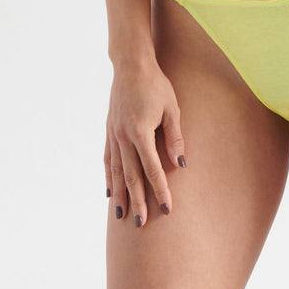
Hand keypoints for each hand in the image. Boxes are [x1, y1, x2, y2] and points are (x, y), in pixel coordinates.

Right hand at [104, 59, 186, 227]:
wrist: (130, 65)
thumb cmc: (156, 84)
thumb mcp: (172, 108)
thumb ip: (175, 137)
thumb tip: (181, 165)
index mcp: (140, 132)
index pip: (152, 169)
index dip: (160, 191)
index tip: (167, 209)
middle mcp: (123, 137)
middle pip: (131, 176)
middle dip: (137, 201)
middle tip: (142, 223)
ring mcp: (113, 134)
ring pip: (116, 172)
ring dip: (120, 195)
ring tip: (122, 215)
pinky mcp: (108, 130)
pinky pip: (107, 159)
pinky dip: (108, 178)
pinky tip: (109, 192)